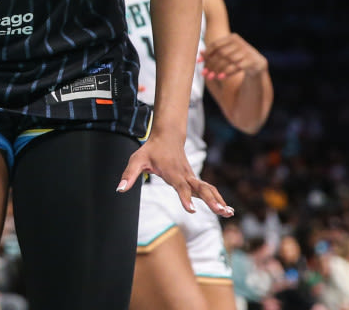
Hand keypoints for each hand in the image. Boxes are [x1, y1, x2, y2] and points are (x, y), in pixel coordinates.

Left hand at [117, 133, 233, 216]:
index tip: (191, 210)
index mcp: (172, 172)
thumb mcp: (136, 160)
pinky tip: (225, 209)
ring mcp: (191, 176)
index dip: (185, 197)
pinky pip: (208, 189)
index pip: (180, 186)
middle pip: (200, 188)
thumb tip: (119, 190)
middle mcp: (185, 175)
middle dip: (211, 200)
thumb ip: (128, 175)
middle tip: (221, 211)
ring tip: (229, 213)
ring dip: (218, 200)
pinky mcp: (194, 179)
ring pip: (207, 188)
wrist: (167, 135)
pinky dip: (217, 198)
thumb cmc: (150, 150)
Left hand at [202, 33, 267, 80]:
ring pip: (228, 60)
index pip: (216, 44)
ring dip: (218, 70)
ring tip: (210, 77)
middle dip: (211, 64)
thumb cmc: (238, 57)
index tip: (198, 62)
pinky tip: (220, 77)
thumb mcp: (227, 53)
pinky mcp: (251, 60)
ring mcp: (246, 51)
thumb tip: (200, 53)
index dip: (206, 53)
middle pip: (221, 53)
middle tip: (204, 73)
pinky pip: (236, 67)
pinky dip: (227, 72)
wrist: (257, 64)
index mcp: (232, 37)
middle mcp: (239, 42)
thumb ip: (214, 52)